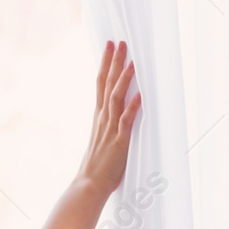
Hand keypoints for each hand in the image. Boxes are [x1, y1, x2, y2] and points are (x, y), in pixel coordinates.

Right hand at [76, 39, 140, 194]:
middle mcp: (103, 119)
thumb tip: (120, 111)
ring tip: (131, 62)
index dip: (105, 64)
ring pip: (116, 98)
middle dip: (113, 63)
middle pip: (107, 85)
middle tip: (118, 43)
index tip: (109, 47)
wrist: (88, 185)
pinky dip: (133, 107)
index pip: (101, 84)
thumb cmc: (98, 166)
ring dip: (124, 79)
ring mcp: (110, 129)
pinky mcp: (119, 141)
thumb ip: (111, 123)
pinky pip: (126, 121)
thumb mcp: (104, 139)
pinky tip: (140, 95)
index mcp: (99, 117)